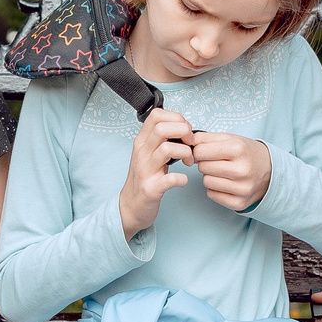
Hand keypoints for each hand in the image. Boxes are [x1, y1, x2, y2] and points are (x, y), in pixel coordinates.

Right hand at [117, 108, 193, 235]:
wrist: (130, 206)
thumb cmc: (145, 179)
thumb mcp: (148, 153)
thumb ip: (161, 138)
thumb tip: (182, 126)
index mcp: (142, 142)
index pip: (157, 115)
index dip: (177, 118)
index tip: (185, 131)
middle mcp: (141, 153)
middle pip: (162, 128)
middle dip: (184, 132)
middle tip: (191, 145)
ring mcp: (145, 171)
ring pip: (166, 149)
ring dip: (186, 153)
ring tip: (190, 162)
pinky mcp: (151, 189)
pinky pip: (170, 180)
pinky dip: (182, 179)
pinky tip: (183, 181)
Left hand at [189, 132, 271, 211]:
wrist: (270, 171)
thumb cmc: (246, 153)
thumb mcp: (231, 138)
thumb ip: (206, 137)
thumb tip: (187, 142)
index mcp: (238, 149)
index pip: (200, 151)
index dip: (198, 151)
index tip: (204, 151)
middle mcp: (241, 170)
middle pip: (203, 167)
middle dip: (205, 163)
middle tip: (215, 162)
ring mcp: (241, 188)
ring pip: (206, 182)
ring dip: (209, 176)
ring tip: (222, 172)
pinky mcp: (239, 202)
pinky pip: (212, 195)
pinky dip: (215, 189)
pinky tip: (226, 183)